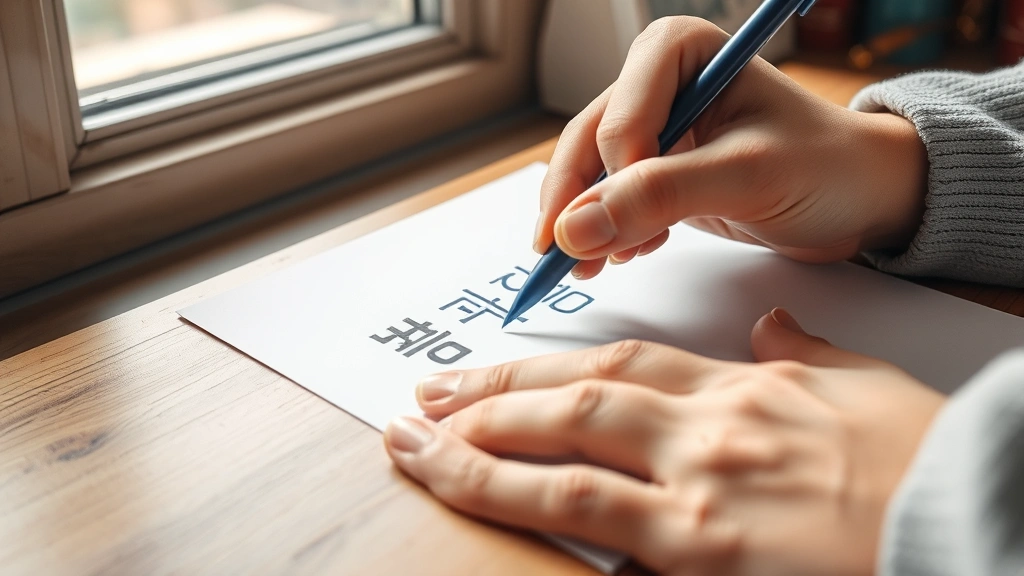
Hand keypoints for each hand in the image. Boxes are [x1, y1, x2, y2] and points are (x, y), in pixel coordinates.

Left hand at [384, 309, 944, 574]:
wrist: (976, 520)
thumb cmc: (928, 463)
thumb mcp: (864, 389)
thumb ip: (802, 355)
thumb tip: (769, 329)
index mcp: (744, 386)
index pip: (618, 362)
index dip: (543, 366)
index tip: (489, 373)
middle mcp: (710, 426)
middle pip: (575, 394)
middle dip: (490, 396)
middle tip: (424, 399)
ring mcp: (702, 486)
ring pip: (567, 449)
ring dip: (479, 445)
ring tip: (415, 442)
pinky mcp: (704, 551)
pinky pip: (596, 523)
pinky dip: (527, 504)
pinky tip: (476, 493)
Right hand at [535, 17, 927, 278]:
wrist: (862, 199)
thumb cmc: (826, 167)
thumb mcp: (746, 176)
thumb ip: (661, 195)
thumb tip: (574, 228)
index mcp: (684, 52)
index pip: (620, 110)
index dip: (613, 169)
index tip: (618, 221)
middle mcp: (662, 83)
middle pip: (590, 141)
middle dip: (577, 201)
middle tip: (561, 255)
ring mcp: (658, 129)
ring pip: (591, 174)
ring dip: (584, 222)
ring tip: (590, 267)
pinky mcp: (660, 170)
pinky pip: (611, 199)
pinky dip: (608, 231)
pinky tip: (623, 255)